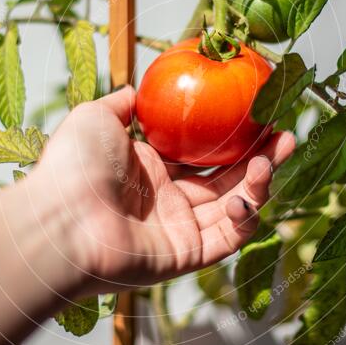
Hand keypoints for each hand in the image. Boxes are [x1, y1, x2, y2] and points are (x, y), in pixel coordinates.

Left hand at [28, 86, 294, 293]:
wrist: (60, 218)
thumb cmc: (74, 165)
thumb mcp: (96, 116)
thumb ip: (123, 103)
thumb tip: (137, 89)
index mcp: (149, 170)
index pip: (202, 154)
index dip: (232, 138)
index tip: (258, 116)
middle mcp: (167, 200)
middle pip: (226, 179)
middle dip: (260, 158)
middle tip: (285, 135)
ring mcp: (177, 229)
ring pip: (233, 207)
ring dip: (259, 183)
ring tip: (273, 157)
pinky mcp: (185, 256)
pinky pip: (227, 238)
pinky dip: (245, 218)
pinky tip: (246, 195)